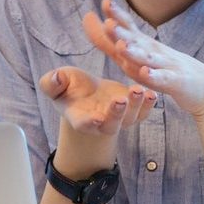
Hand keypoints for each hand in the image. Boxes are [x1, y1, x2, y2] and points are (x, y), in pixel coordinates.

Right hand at [38, 47, 156, 141]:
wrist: (88, 93)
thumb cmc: (69, 87)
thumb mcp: (57, 82)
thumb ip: (51, 83)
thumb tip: (54, 78)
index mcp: (79, 118)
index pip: (83, 124)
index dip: (88, 123)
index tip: (95, 118)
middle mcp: (101, 123)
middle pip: (110, 125)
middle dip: (116, 114)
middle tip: (120, 100)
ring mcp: (119, 119)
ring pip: (129, 119)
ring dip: (136, 106)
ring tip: (138, 90)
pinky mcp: (133, 111)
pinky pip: (143, 112)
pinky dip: (148, 105)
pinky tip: (152, 92)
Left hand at [86, 0, 203, 117]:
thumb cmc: (165, 68)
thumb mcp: (136, 54)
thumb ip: (109, 42)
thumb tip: (87, 19)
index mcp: (145, 45)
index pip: (130, 28)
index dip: (118, 16)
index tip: (106, 1)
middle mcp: (155, 51)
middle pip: (137, 41)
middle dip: (122, 33)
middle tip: (109, 23)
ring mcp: (167, 65)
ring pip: (149, 59)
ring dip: (135, 53)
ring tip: (122, 46)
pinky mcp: (176, 82)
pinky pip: (164, 79)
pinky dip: (154, 76)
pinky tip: (145, 73)